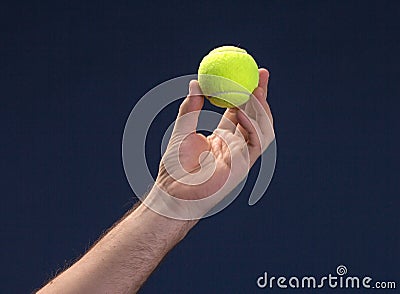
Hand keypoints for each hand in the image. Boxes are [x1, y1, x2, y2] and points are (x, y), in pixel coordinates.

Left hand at [148, 68, 273, 218]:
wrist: (173, 194)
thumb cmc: (174, 169)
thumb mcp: (182, 132)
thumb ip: (190, 109)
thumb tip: (194, 83)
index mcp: (221, 138)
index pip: (239, 111)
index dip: (244, 92)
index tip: (245, 72)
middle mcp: (234, 145)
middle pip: (254, 116)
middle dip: (261, 95)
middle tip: (260, 72)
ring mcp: (240, 156)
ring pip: (261, 128)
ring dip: (261, 108)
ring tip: (255, 88)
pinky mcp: (243, 166)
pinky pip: (256, 142)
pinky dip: (254, 125)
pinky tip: (243, 109)